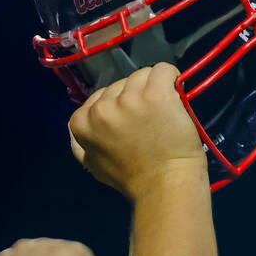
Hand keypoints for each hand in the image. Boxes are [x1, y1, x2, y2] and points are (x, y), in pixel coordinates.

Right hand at [68, 63, 207, 199]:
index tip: (132, 122)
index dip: (119, 106)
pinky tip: (174, 97)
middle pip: (122, 83)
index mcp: (82, 122)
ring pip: (143, 75)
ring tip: (162, 114)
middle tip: (149, 123)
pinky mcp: (155, 94)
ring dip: (154, 89)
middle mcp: (102, 108)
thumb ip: (81, 141)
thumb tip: (82, 121)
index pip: (101, 95)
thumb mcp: (93, 163)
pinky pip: (164, 70)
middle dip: (136, 97)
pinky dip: (172, 79)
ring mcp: (129, 99)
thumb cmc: (133, 179)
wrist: (165, 185)